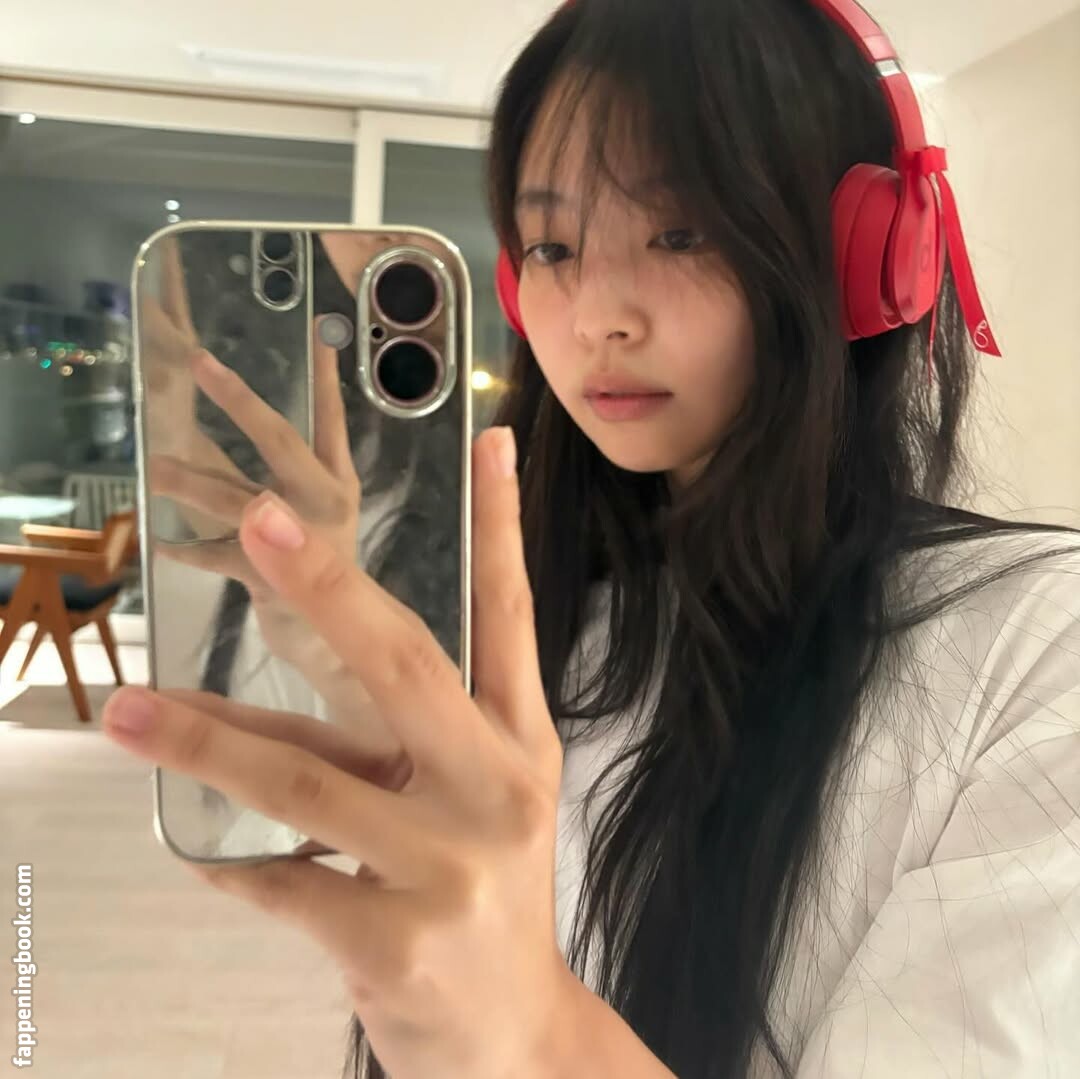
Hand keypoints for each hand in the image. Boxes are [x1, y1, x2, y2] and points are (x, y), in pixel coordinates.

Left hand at [103, 428, 578, 1078]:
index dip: (503, 527)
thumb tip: (294, 683)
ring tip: (132, 710)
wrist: (515, 1035)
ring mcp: (449, 866)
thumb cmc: (489, 894)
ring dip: (206, 742)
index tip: (491, 443)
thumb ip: (411, 738)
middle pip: (406, 668)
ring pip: (308, 781)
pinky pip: (281, 881)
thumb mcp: (475, 803)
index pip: (514, 616)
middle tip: (262, 522)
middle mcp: (496, 789)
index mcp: (523, 743)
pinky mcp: (394, 940)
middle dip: (327, 588)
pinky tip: (196, 849)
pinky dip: (230, 863)